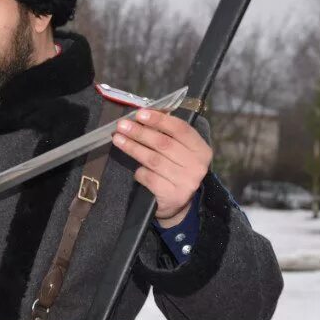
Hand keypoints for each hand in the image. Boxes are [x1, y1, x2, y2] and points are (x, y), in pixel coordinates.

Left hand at [113, 109, 212, 225]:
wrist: (179, 205)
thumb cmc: (176, 171)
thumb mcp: (179, 151)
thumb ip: (167, 134)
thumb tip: (143, 114)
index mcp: (201, 150)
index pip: (181, 129)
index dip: (159, 120)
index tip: (140, 113)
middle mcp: (197, 166)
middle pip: (164, 144)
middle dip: (140, 132)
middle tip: (122, 125)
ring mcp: (185, 182)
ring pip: (153, 160)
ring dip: (133, 148)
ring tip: (118, 139)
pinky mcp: (172, 196)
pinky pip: (149, 178)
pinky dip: (139, 172)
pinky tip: (135, 169)